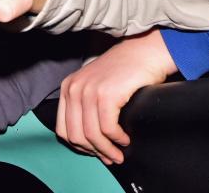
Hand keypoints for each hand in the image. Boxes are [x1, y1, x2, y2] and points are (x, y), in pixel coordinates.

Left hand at [56, 31, 177, 163]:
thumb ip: (86, 107)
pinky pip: (107, 128)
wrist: (145, 52)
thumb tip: (90, 143)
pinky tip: (125, 139)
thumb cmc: (125, 71)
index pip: (63, 129)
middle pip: (76, 135)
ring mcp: (89, 90)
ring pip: (91, 135)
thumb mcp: (96, 85)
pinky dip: (117, 139)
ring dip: (107, 149)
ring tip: (120, 153)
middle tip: (111, 158)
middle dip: (94, 152)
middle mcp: (74, 88)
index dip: (79, 146)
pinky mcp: (106, 94)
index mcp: (68, 87)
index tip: (96, 153)